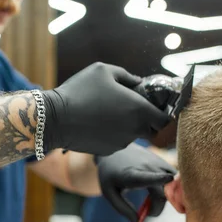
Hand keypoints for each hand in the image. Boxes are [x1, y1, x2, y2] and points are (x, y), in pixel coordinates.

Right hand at [41, 63, 171, 155]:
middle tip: (133, 109)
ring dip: (127, 126)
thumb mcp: (104, 71)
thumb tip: (139, 82)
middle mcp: (134, 129)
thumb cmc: (80, 90)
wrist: (55, 119)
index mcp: (138, 108)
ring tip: (108, 113)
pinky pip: (117, 141)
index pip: (165, 119)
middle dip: (147, 122)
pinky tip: (98, 123)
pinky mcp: (108, 150)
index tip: (156, 106)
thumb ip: (127, 76)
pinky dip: (113, 134)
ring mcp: (121, 142)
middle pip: (152, 130)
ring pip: (133, 135)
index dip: (164, 113)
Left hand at [96, 143, 176, 221]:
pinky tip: (158, 188)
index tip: (169, 179)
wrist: (114, 150)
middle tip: (148, 212)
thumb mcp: (109, 193)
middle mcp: (147, 167)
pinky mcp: (163, 161)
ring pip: (172, 185)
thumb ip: (122, 209)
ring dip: (165, 197)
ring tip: (151, 197)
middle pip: (163, 192)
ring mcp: (157, 162)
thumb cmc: (110, 173)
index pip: (147, 176)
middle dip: (158, 207)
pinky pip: (174, 179)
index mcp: (131, 175)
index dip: (159, 178)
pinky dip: (169, 188)